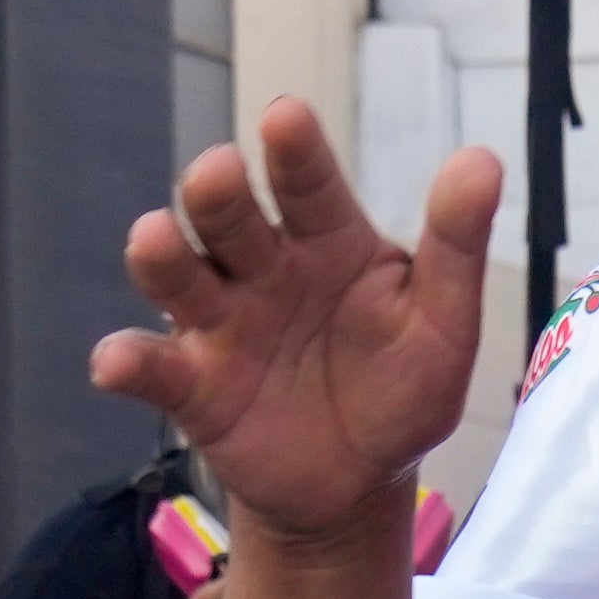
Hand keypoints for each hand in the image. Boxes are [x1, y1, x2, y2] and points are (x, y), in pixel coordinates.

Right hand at [93, 101, 501, 560]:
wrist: (360, 480)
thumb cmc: (400, 386)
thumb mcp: (443, 322)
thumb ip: (456, 246)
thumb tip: (484, 161)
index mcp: (327, 239)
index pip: (308, 184)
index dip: (295, 151)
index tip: (285, 117)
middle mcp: (263, 267)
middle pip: (229, 218)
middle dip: (217, 193)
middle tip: (217, 174)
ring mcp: (221, 323)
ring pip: (180, 276)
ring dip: (162, 255)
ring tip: (154, 239)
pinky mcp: (192, 386)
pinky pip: (154, 368)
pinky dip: (129, 361)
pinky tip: (115, 363)